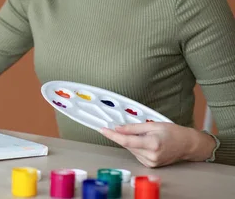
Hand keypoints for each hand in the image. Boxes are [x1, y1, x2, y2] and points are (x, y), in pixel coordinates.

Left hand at [100, 122, 215, 167]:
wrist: (187, 145)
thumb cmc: (173, 132)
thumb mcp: (152, 125)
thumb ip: (133, 127)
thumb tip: (117, 128)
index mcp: (152, 144)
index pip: (126, 140)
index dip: (112, 135)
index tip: (103, 130)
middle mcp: (151, 156)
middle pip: (127, 144)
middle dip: (123, 135)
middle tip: (128, 127)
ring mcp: (151, 162)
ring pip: (131, 149)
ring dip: (131, 141)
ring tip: (144, 135)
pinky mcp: (150, 165)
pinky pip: (136, 154)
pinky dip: (136, 147)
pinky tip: (145, 142)